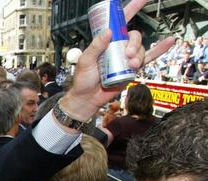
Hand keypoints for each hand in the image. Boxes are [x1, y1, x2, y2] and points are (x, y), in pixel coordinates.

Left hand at [59, 0, 173, 121]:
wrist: (88, 98)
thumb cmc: (83, 79)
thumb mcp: (86, 60)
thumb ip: (96, 46)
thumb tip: (109, 31)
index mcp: (107, 40)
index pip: (120, 21)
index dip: (132, 8)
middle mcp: (118, 46)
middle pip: (134, 36)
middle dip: (134, 44)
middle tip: (127, 55)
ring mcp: (126, 57)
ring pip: (140, 49)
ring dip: (139, 55)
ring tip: (131, 65)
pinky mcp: (133, 68)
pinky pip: (149, 57)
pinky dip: (160, 49)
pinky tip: (170, 41)